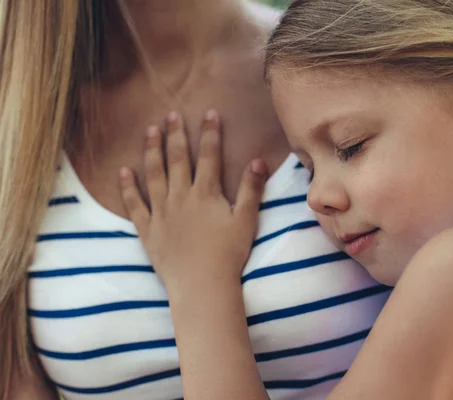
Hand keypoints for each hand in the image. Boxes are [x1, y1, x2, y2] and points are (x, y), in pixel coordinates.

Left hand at [119, 110, 267, 292]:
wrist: (202, 285)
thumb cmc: (229, 254)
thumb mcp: (246, 220)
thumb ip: (252, 189)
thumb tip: (258, 160)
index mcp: (206, 194)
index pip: (209, 156)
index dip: (210, 133)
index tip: (210, 113)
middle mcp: (181, 197)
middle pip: (178, 159)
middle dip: (176, 134)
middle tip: (171, 114)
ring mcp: (161, 212)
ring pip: (154, 174)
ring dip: (152, 151)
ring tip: (149, 131)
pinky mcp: (148, 229)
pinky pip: (135, 204)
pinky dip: (128, 187)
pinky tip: (123, 171)